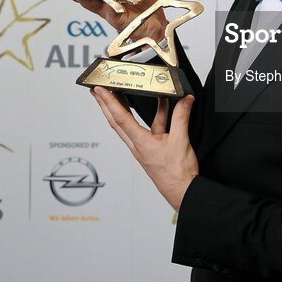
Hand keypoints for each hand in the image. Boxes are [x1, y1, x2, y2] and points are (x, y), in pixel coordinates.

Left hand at [91, 87, 197, 210]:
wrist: (183, 191)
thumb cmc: (177, 174)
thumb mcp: (180, 140)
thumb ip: (181, 117)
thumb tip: (185, 101)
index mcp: (140, 143)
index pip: (119, 118)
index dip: (108, 102)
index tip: (99, 90)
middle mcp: (137, 145)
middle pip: (116, 122)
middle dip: (105, 105)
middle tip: (97, 92)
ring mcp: (143, 148)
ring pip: (130, 124)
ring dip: (128, 108)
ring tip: (124, 93)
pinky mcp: (152, 149)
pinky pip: (148, 128)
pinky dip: (153, 116)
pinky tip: (161, 107)